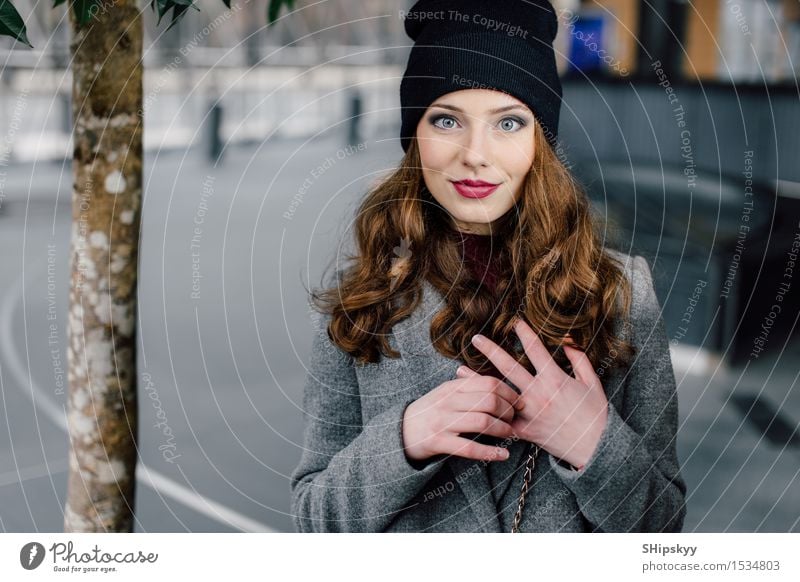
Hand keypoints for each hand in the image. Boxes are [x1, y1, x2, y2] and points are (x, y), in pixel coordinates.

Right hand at [402, 373, 525, 463]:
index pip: (488, 383)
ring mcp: (443, 421)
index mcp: (453, 386)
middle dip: (508, 411)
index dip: (509, 392)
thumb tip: (497, 384)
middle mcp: (449, 401)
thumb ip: (468, 387)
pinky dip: (490, 453)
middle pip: (489, 400)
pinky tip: (502, 455)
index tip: (518, 402)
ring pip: (483, 422)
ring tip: (510, 435)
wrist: (400, 430)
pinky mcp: (438, 442)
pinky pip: (469, 448)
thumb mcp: (446, 393)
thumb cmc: (430, 411)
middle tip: (515, 419)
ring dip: (503, 430)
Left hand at [464, 318, 608, 469]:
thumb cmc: (596, 414)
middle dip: (491, 350)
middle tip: (476, 338)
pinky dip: (485, 411)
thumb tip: (567, 340)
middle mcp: (538, 394)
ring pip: (497, 393)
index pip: (536, 349)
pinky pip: (500, 420)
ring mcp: (529, 413)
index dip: (524, 333)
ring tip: (459, 370)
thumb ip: (579, 359)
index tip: (514, 322)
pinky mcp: (524, 431)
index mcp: (555, 379)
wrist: (595, 448)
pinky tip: (471, 404)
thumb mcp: (592, 382)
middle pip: (509, 367)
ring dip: (478, 380)